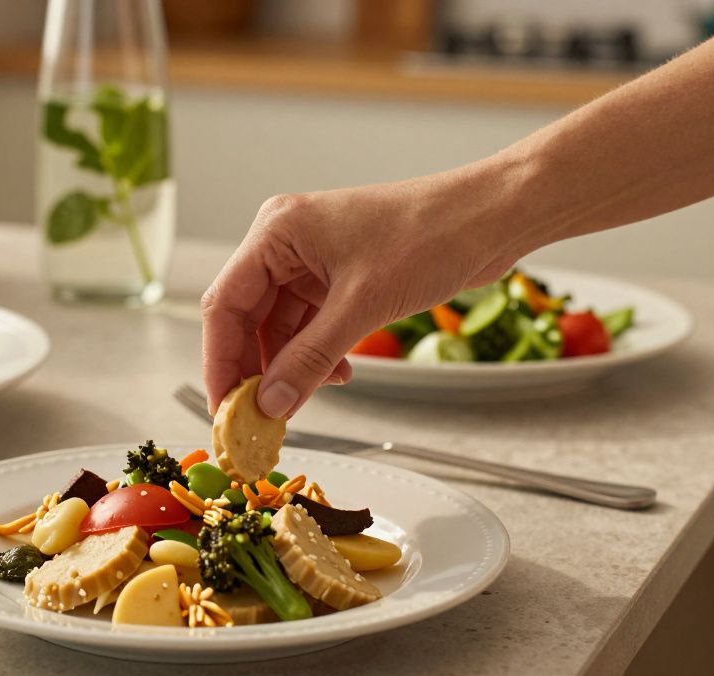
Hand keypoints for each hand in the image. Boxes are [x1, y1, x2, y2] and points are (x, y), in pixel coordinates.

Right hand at [200, 166, 527, 417]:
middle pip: (247, 318)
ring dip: (290, 367)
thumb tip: (271, 405)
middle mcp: (287, 243)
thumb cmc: (431, 235)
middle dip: (255, 370)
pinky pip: (310, 325)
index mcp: (277, 231)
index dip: (220, 361)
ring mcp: (313, 260)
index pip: (225, 305)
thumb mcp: (362, 306)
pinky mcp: (340, 277)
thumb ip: (310, 358)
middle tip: (257, 419)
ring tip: (298, 405)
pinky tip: (335, 377)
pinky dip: (317, 355)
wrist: (492, 216)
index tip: (226, 409)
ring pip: (280, 327)